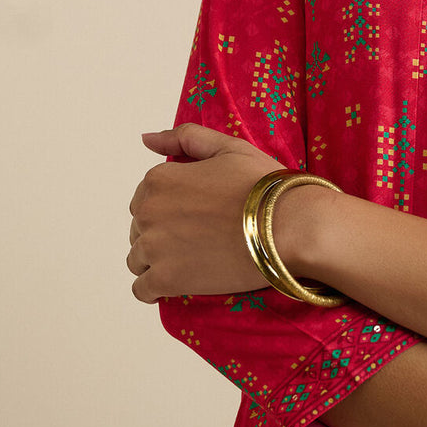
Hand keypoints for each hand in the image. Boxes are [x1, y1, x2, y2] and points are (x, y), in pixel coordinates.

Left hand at [127, 124, 276, 301]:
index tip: (195, 214)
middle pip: (140, 228)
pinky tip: (174, 285)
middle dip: (163, 232)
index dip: (170, 205)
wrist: (288, 226)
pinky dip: (153, 289)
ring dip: (157, 261)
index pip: (146, 196)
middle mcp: (148, 212)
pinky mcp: (166, 280)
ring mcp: (154, 248)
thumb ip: (185, 137)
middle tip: (198, 237)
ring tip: (191, 260)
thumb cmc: (263, 186)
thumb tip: (145, 138)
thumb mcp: (228, 147)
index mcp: (159, 179)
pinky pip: (142, 289)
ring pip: (138, 259)